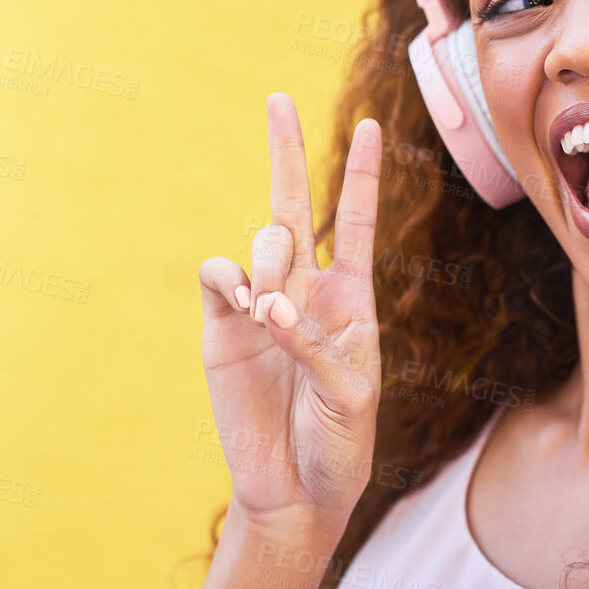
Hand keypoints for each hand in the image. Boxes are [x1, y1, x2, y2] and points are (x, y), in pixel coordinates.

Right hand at [196, 93, 382, 538]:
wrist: (297, 489)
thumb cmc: (340, 442)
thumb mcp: (350, 396)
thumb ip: (315, 346)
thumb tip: (268, 305)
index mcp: (352, 300)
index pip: (354, 222)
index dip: (361, 174)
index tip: (371, 124)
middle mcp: (305, 291)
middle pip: (292, 205)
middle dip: (286, 148)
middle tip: (278, 100)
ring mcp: (259, 306)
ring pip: (259, 242)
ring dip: (267, 259)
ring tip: (268, 307)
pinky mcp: (220, 329)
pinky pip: (217, 280)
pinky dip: (229, 283)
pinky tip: (244, 306)